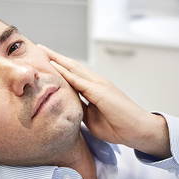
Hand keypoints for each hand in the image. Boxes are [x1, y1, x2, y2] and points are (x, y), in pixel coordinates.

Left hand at [38, 44, 170, 158]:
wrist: (138, 130)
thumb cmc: (118, 126)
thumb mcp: (92, 118)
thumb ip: (81, 110)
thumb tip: (67, 108)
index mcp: (94, 89)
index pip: (73, 74)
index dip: (59, 66)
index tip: (45, 61)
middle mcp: (96, 82)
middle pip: (71, 66)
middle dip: (55, 57)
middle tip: (40, 48)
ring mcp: (99, 85)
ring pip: (74, 68)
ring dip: (58, 59)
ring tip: (43, 51)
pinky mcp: (101, 91)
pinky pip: (79, 80)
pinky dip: (66, 72)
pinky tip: (54, 66)